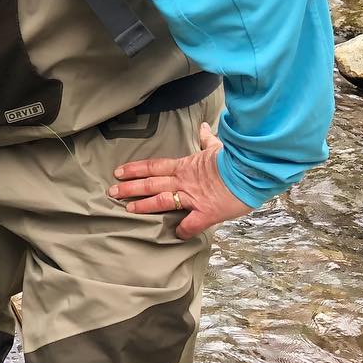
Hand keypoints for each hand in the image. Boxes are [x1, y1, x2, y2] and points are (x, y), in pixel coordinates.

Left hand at [108, 122, 252, 238]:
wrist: (251, 169)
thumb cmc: (235, 158)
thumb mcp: (218, 147)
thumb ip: (208, 140)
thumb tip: (204, 128)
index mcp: (185, 166)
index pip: (153, 166)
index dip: (135, 169)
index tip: (119, 172)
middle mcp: (184, 181)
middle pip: (151, 183)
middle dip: (130, 188)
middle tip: (111, 192)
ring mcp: (193, 197)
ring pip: (163, 201)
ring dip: (144, 205)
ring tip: (127, 209)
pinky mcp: (206, 212)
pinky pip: (191, 224)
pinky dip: (183, 230)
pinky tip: (175, 235)